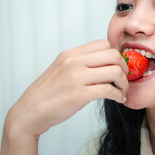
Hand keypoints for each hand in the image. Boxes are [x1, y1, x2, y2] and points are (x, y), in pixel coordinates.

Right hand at [1, 39, 128, 154]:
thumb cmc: (48, 92)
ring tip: (122, 91)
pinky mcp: (79, 94)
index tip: (118, 66)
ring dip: (124, 83)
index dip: (116, 55)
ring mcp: (76, 77)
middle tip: (125, 78)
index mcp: (71, 54)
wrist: (30, 111)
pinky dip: (119, 95)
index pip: (103, 43)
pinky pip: (109, 90)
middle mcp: (74, 61)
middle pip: (113, 55)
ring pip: (115, 71)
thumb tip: (105, 64)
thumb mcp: (63, 69)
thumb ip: (81, 63)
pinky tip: (118, 99)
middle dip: (124, 67)